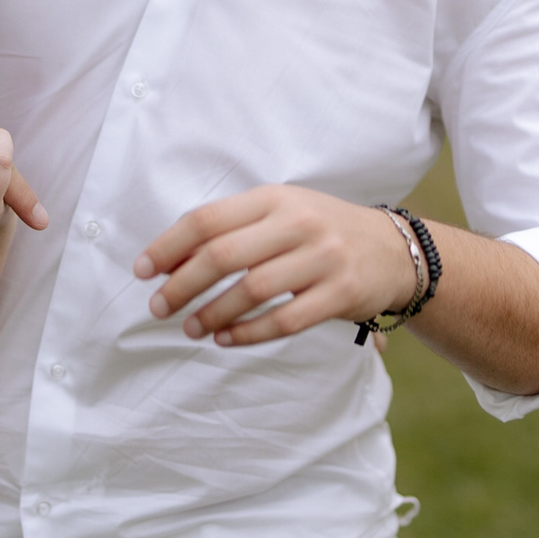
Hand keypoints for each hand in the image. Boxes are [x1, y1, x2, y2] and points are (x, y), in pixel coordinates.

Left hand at [134, 185, 417, 346]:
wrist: (395, 250)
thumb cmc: (321, 231)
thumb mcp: (281, 214)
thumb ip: (233, 230)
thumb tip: (171, 262)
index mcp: (274, 198)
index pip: (207, 219)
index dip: (168, 246)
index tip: (143, 271)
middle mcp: (298, 223)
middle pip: (223, 256)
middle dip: (181, 286)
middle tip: (159, 307)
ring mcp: (323, 258)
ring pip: (251, 291)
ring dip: (211, 315)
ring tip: (190, 328)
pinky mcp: (341, 293)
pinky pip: (284, 321)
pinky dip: (248, 334)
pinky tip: (226, 339)